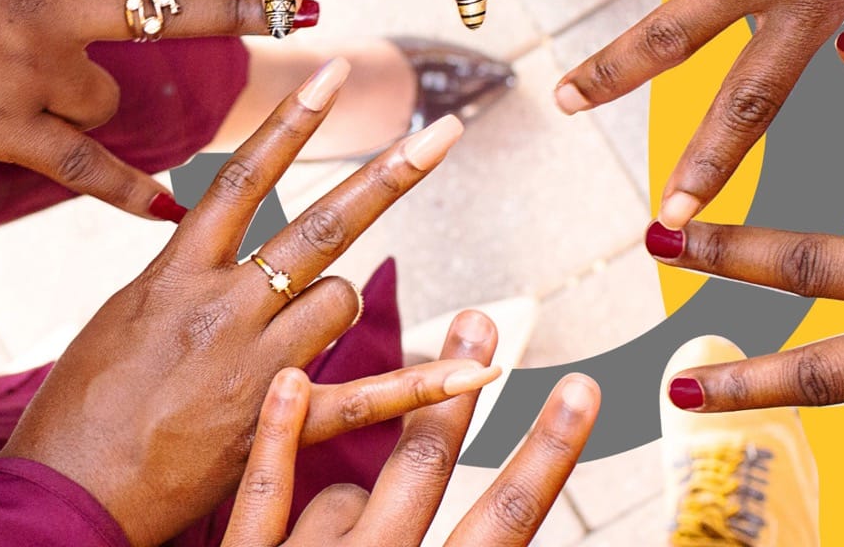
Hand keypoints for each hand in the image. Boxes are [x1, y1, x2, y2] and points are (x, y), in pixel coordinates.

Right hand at [0, 0, 281, 219]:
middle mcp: (44, 1)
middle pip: (168, 5)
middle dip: (236, 7)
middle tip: (291, 5)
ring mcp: (31, 69)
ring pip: (109, 99)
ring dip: (95, 106)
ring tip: (45, 104)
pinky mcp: (5, 128)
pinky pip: (86, 167)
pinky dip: (129, 191)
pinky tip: (169, 207)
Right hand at [2, 60, 481, 544]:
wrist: (66, 493)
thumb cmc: (77, 409)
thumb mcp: (118, 316)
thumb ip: (176, 272)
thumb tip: (208, 234)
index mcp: (176, 274)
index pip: (244, 177)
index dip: (292, 119)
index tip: (334, 71)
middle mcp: (223, 307)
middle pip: (321, 224)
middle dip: (388, 174)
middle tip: (444, 132)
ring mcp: (256, 367)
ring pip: (342, 299)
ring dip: (341, 301)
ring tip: (297, 334)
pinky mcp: (278, 427)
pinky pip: (369, 397)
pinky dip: (427, 384)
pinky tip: (482, 369)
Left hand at [224, 366, 598, 545]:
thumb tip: (498, 519)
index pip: (508, 521)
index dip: (547, 454)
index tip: (580, 388)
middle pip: (427, 474)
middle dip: (459, 395)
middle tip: (481, 318)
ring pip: (345, 492)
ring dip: (349, 502)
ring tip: (338, 538)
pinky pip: (262, 498)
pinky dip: (277, 439)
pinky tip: (294, 382)